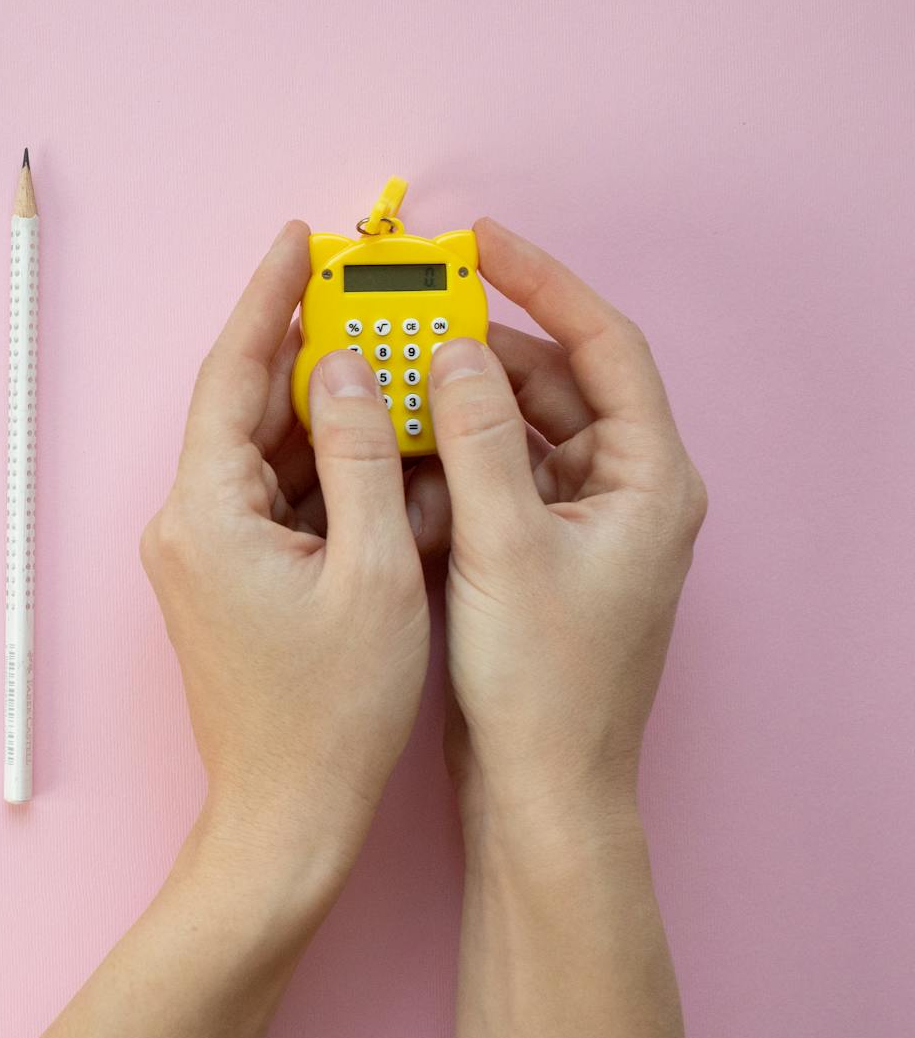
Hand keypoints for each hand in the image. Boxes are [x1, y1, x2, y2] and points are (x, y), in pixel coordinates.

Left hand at [140, 222, 430, 879]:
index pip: (232, 373)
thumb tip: (346, 368)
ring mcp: (202, 551)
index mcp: (206, 512)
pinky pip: (276, 497)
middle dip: (309, 348)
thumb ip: (363, 456)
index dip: (269, 299)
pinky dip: (326, 470)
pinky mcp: (226, 578)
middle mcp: (187, 522)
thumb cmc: (333, 714)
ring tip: (393, 360)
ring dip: (326, 412)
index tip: (300, 240)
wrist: (286, 817)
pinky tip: (383, 448)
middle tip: (367, 288)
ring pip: (268, 450)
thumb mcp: (374, 572)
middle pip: (249, 406)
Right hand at [427, 219, 707, 827]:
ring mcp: (584, 526)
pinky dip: (451, 454)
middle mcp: (626, 493)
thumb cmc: (544, 686)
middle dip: (481, 345)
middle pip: (555, 382)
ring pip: (519, 429)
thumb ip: (477, 439)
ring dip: (458, 402)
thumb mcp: (504, 545)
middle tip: (410, 311)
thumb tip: (449, 352)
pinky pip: (497, 475)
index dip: (543, 282)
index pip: (603, 345)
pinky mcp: (541, 556)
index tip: (480, 243)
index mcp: (648, 480)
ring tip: (390, 374)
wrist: (541, 794)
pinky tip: (395, 449)